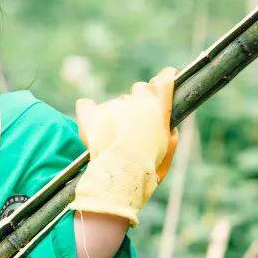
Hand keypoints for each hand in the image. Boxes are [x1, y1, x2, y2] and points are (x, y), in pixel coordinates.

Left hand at [71, 66, 178, 226]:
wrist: (118, 178)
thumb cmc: (146, 171)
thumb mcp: (167, 155)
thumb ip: (171, 137)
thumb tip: (169, 128)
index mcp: (158, 109)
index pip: (163, 80)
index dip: (164, 79)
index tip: (164, 79)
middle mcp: (136, 101)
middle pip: (138, 89)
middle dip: (138, 102)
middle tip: (135, 124)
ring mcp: (112, 106)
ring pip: (115, 103)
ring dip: (116, 114)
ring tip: (114, 139)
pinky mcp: (92, 115)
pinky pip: (86, 105)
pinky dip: (89, 113)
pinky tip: (92, 123)